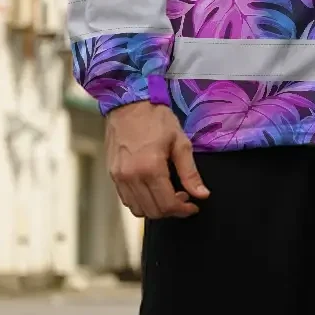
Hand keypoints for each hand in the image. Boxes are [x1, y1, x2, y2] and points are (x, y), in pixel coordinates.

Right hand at [105, 102, 209, 218]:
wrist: (128, 103)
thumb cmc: (156, 119)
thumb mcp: (180, 141)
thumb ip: (190, 172)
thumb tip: (202, 195)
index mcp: (150, 168)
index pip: (167, 204)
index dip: (183, 210)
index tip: (194, 206)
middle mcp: (131, 177)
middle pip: (153, 211)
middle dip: (172, 210)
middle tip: (184, 197)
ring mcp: (119, 177)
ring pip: (138, 209)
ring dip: (156, 208)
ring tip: (168, 194)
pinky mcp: (112, 175)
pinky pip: (126, 200)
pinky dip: (141, 202)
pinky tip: (152, 189)